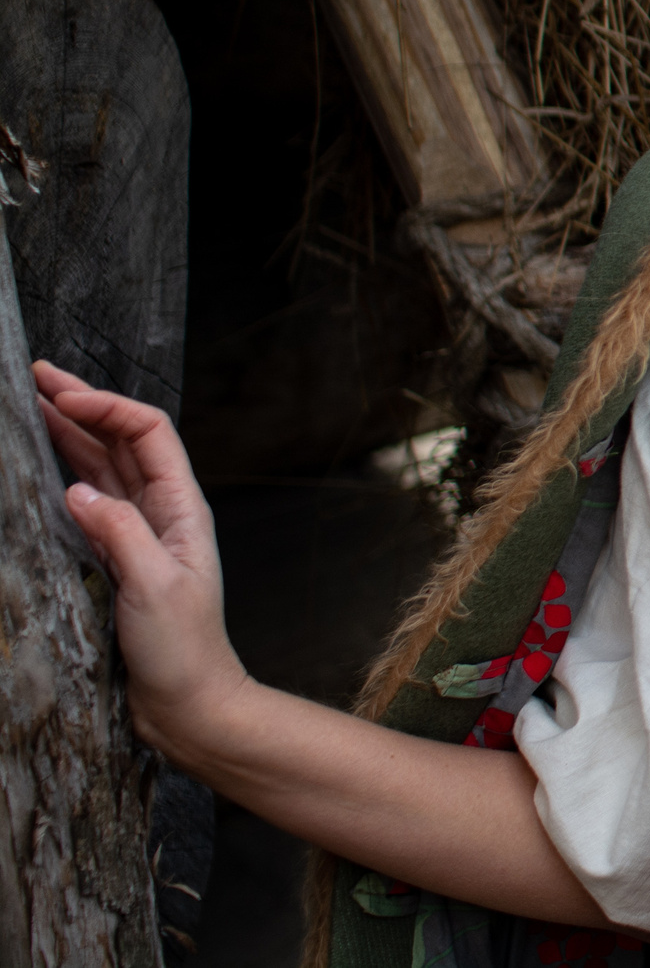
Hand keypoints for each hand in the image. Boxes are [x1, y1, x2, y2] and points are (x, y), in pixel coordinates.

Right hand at [35, 362, 250, 760]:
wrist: (188, 704)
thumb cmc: (184, 650)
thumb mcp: (154, 587)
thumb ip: (119, 535)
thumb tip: (78, 489)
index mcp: (181, 508)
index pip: (147, 433)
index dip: (105, 405)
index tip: (58, 393)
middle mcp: (161, 513)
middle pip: (121, 441)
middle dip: (82, 404)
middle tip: (33, 376)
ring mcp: (137, 535)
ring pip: (100, 469)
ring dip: (68, 435)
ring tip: (29, 405)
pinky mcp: (114, 560)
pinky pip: (87, 505)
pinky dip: (62, 478)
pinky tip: (40, 468)